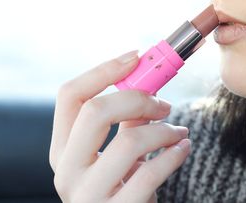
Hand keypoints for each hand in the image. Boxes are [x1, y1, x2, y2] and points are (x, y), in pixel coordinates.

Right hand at [49, 50, 190, 202]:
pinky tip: (183, 147)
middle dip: (137, 98)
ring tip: (178, 132)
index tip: (135, 57)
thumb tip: (146, 81)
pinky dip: (174, 153)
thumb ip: (125, 121)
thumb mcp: (115, 154)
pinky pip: (150, 173)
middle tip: (162, 103)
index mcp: (62, 149)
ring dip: (163, 130)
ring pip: (129, 140)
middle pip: (95, 111)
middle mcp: (67, 170)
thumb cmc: (122, 187)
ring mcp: (88, 195)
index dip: (104, 70)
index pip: (70, 95)